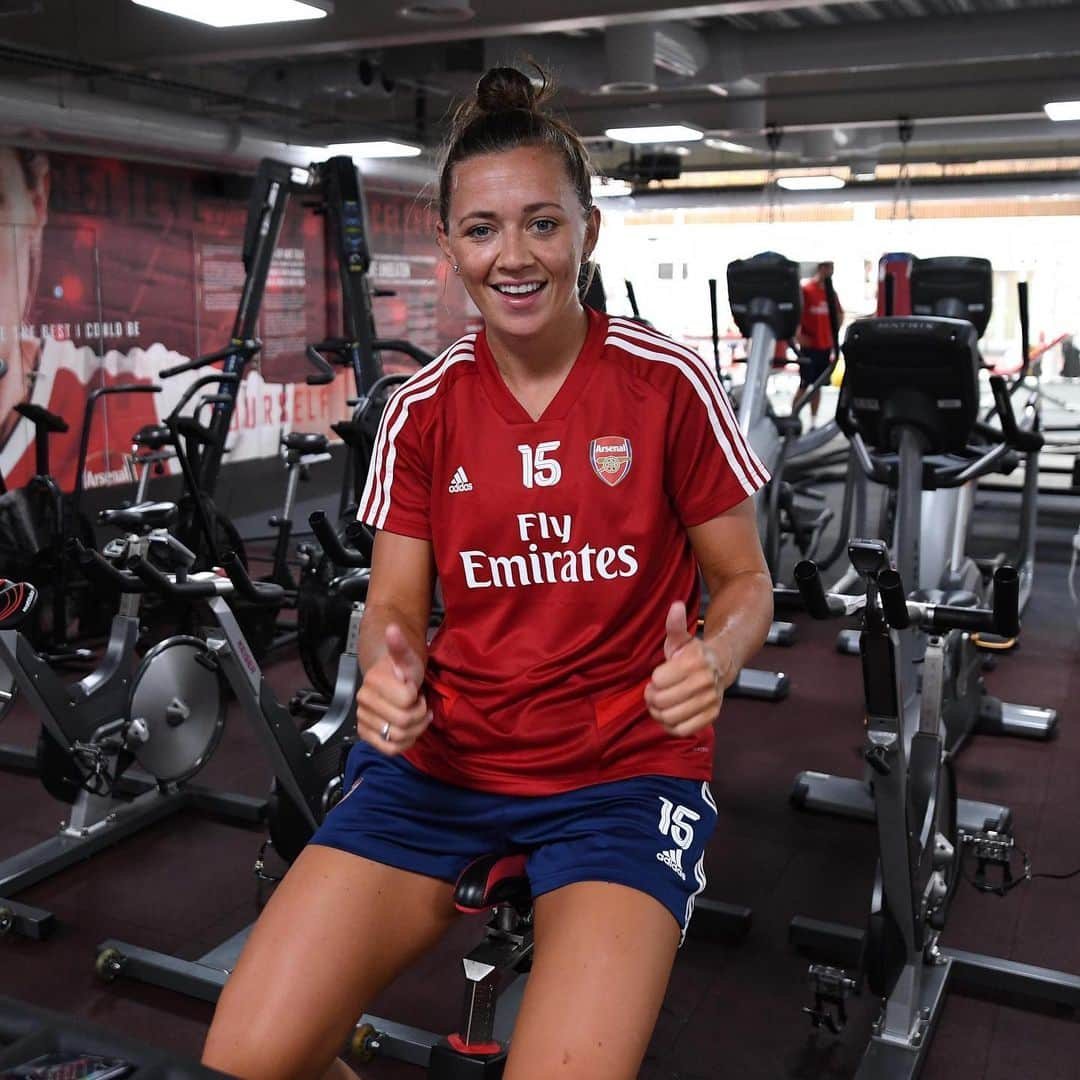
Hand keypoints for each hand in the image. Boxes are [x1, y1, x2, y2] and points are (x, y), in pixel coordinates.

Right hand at [355, 624, 430, 756]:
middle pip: (403, 722)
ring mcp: (363, 718)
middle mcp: (364, 701)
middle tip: (417, 703)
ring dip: (414, 729)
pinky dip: (404, 743)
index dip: (417, 697)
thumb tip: (393, 629)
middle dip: (418, 713)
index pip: (407, 701)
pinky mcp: (366, 734)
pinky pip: (390, 749)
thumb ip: (400, 646)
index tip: (415, 689)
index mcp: (374, 681)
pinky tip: (409, 730)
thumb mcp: (408, 657)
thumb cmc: (403, 670)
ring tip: (415, 716)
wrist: (391, 680)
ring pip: (398, 737)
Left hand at [644, 602, 732, 737]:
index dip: (652, 681)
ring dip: (658, 713)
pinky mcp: (712, 716)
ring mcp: (710, 701)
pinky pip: (683, 730)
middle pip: (662, 701)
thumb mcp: (681, 638)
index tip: (655, 678)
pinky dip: (670, 726)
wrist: (721, 665)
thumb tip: (675, 606)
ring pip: (671, 717)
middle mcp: (704, 682)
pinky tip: (668, 716)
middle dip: (651, 698)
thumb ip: (675, 624)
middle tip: (652, 693)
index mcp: (694, 662)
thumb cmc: (693, 652)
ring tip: (658, 705)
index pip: (659, 680)